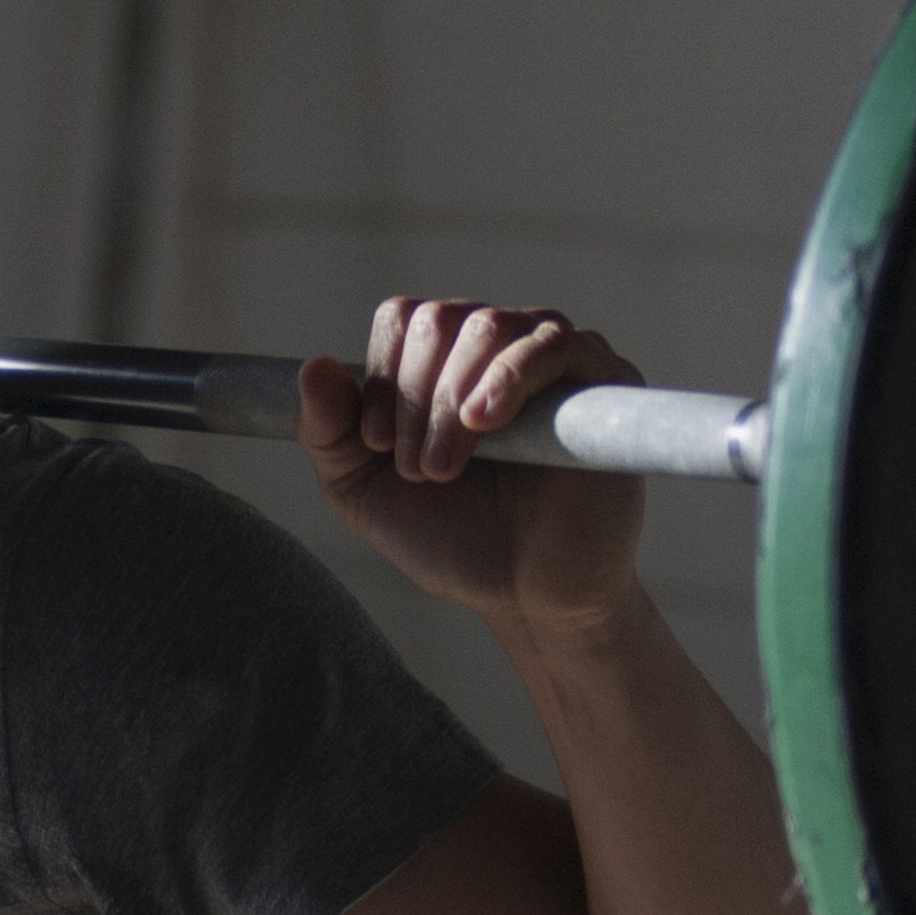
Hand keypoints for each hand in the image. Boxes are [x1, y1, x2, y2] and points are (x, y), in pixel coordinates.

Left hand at [300, 296, 649, 632]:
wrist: (527, 595)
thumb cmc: (453, 539)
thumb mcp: (364, 491)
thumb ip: (329, 432)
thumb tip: (312, 365)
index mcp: (442, 360)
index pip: (403, 319)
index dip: (381, 376)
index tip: (377, 446)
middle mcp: (497, 346)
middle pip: (440, 319)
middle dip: (415, 398)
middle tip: (420, 472)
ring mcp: (552, 357)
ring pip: (488, 326)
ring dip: (450, 400)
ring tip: (444, 468)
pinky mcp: (603, 380)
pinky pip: (555, 344)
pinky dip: (509, 376)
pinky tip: (485, 419)